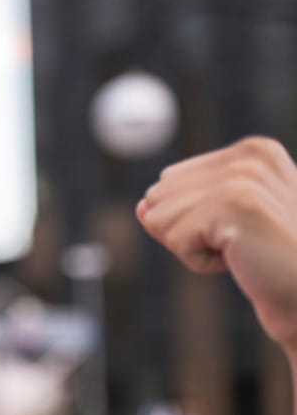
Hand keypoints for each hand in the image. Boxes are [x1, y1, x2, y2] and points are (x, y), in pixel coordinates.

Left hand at [138, 136, 296, 348]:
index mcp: (252, 151)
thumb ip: (182, 206)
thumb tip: (141, 207)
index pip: (169, 181)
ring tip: (245, 252)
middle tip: (243, 245)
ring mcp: (243, 177)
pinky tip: (243, 262)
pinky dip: (202, 262)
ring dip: (196, 248)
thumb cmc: (274, 264)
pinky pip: (175, 240)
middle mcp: (250, 155)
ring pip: (161, 219)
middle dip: (189, 231)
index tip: (242, 232)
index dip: (194, 219)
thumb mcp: (224, 224)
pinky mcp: (234, 205)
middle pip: (159, 197)